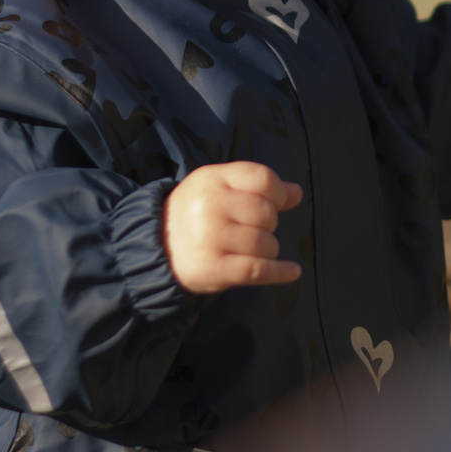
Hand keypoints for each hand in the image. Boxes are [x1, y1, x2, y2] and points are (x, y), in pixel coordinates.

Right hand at [163, 161, 303, 294]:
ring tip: (253, 249)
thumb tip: (297, 192)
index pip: (262, 178)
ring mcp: (210, 238)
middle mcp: (210, 206)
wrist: (153, 247)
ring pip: (264, 243)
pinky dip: (280, 272)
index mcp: (212, 179)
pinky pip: (257, 270)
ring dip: (269, 249)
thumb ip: (256, 186)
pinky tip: (292, 271)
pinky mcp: (212, 268)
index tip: (281, 201)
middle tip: (254, 228)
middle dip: (269, 223)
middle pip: (266, 212)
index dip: (279, 192)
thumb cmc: (194, 213)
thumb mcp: (217, 187)